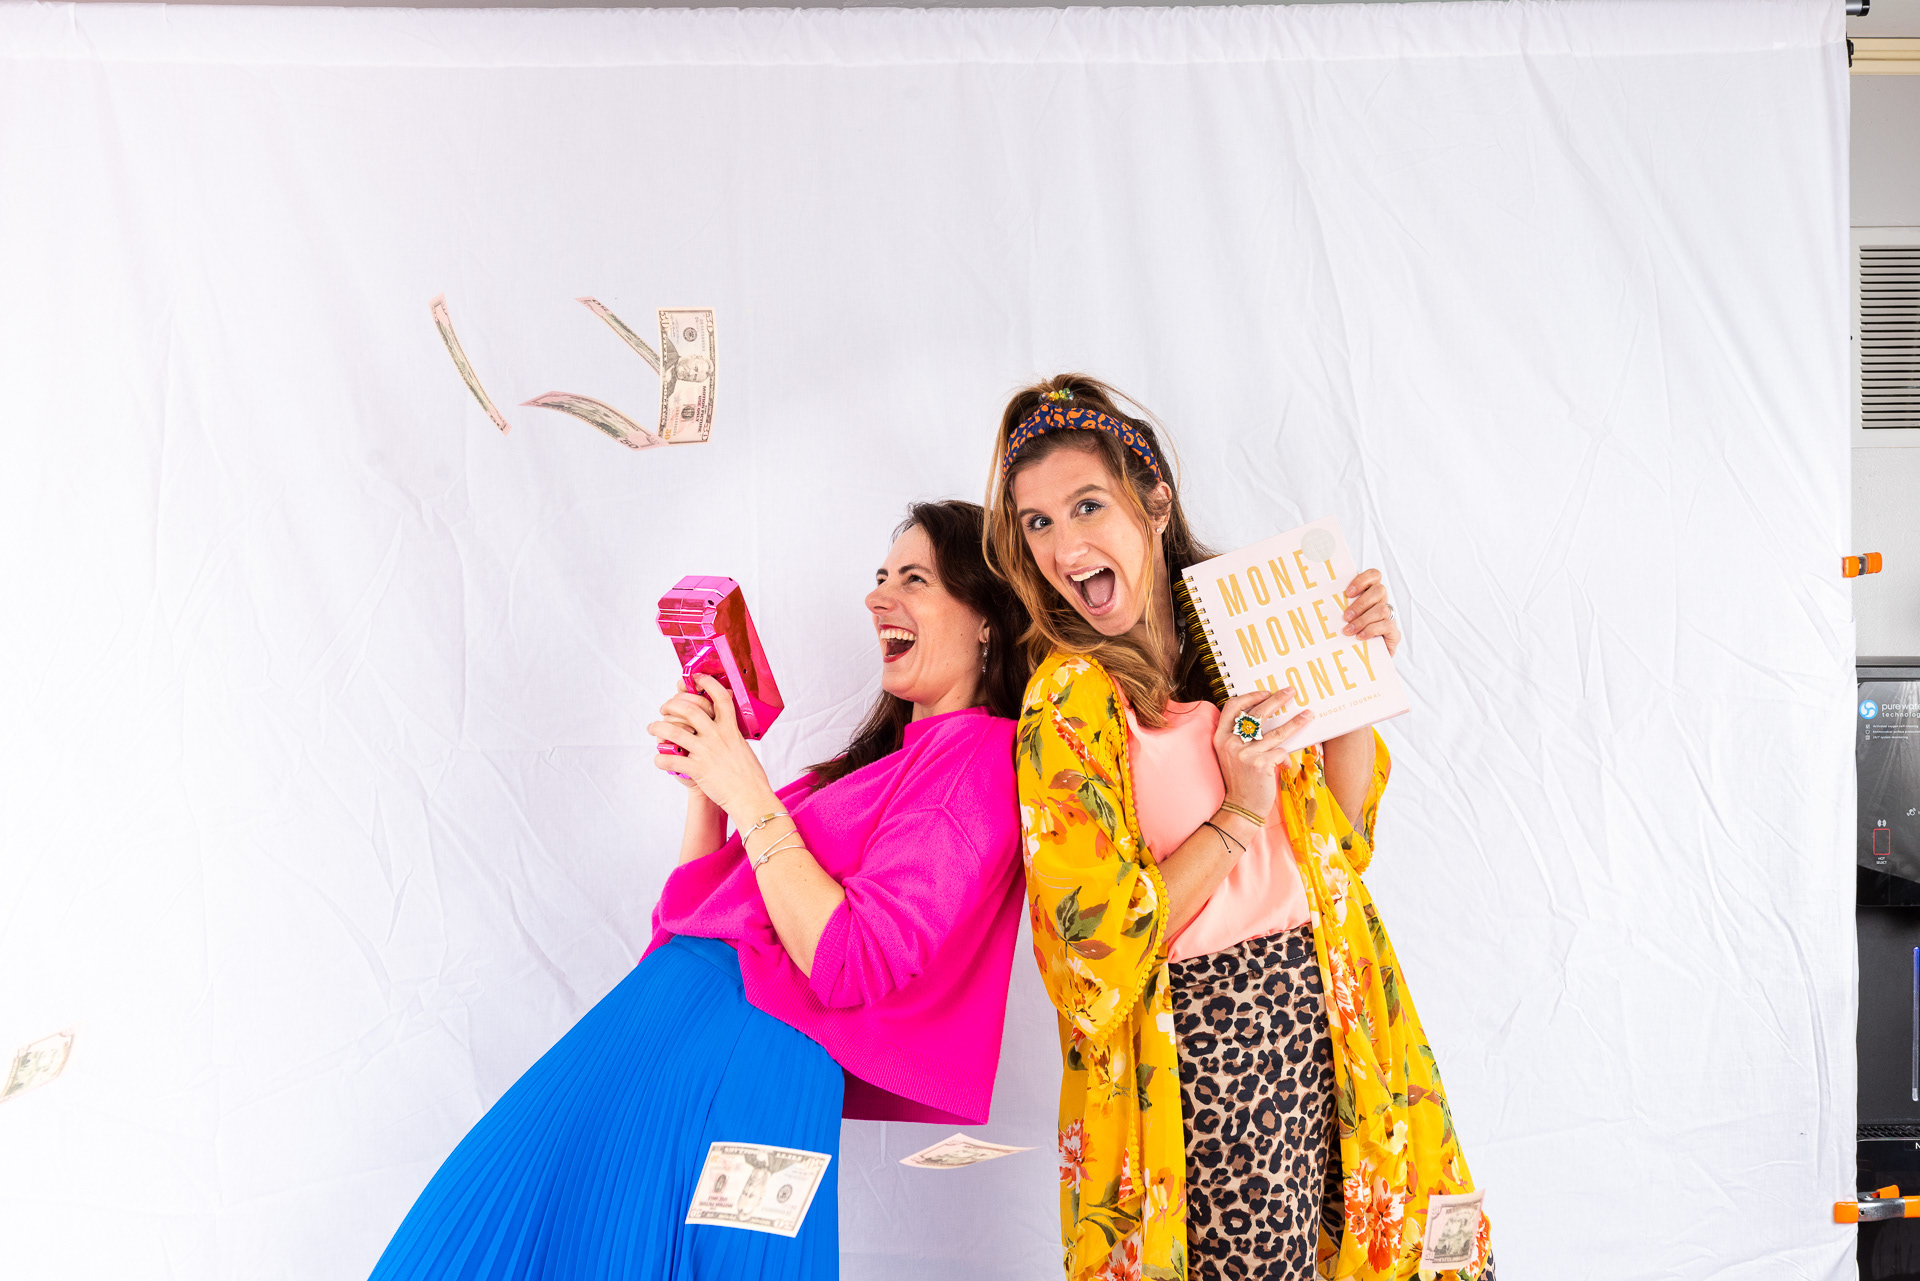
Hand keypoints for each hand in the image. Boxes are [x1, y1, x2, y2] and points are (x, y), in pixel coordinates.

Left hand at [648, 674, 776, 819]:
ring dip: (658, 727)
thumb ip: (732, 732)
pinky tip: (658, 759)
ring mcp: (706, 752)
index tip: (695, 679)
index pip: (719, 697)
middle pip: (689, 709)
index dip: (706, 683)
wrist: (751, 797)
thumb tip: (726, 723)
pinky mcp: (698, 769)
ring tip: (653, 728)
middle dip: (671, 705)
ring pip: (674, 731)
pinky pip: (672, 760)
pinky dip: (661, 758)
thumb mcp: (743, 746)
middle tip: (664, 708)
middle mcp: (717, 736)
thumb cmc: (749, 775)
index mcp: (730, 728)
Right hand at [1213, 685, 1312, 818]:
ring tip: (1308, 715)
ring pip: (1276, 732)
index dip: (1250, 697)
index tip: (1265, 693)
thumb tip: (1266, 720)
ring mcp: (1244, 753)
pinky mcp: (1260, 764)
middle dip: (1277, 700)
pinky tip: (1287, 765)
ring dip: (1296, 722)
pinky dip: (1287, 758)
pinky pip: (1281, 752)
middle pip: (1257, 713)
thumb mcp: (1232, 756)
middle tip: (1290, 692)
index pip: (1232, 707)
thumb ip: (1241, 738)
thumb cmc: (1241, 780)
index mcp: (1220, 737)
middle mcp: (1230, 743)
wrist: (1240, 807)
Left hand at [1340, 568, 1400, 656]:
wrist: (1364, 658)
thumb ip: (1339, 606)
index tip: (1348, 592)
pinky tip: (1360, 637)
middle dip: (1360, 603)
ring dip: (1363, 620)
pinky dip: (1371, 630)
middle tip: (1345, 617)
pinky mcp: (1394, 632)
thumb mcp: (1343, 617)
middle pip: (1379, 590)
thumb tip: (1320, 598)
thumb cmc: (1349, 634)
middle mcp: (1382, 602)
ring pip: (1382, 609)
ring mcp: (1389, 617)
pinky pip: (1387, 625)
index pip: (1374, 575)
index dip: (1363, 580)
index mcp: (1370, 594)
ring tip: (1348, 631)